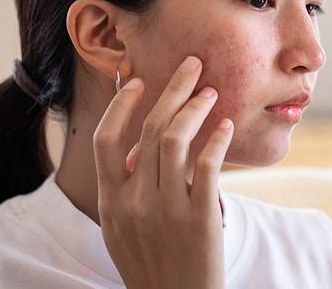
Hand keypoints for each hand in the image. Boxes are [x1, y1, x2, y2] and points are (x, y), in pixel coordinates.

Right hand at [92, 55, 232, 288]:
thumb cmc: (151, 265)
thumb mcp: (123, 230)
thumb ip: (126, 189)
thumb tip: (137, 148)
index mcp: (111, 202)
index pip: (105, 139)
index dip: (121, 105)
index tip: (137, 80)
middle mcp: (134, 201)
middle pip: (150, 130)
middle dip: (173, 89)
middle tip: (193, 66)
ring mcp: (166, 209)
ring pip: (177, 139)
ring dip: (196, 108)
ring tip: (212, 92)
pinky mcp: (199, 218)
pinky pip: (207, 165)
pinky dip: (217, 140)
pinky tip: (226, 127)